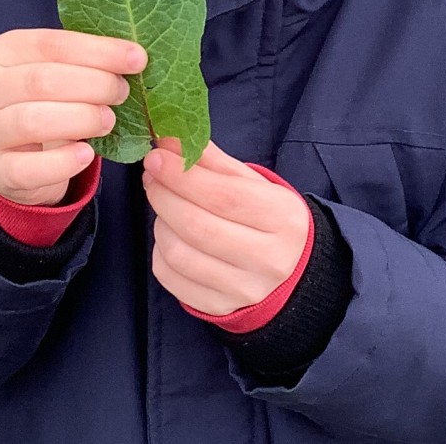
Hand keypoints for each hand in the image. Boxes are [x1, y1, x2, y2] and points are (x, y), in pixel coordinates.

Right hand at [0, 29, 145, 206]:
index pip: (50, 44)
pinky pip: (28, 168)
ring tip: (108, 121)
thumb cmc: (44, 104)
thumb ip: (85, 63)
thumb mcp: (57, 74)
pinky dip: (63, 162)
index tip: (137, 59)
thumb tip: (134, 57)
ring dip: (80, 119)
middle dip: (94, 84)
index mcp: (1, 52)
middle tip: (122, 93)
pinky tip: (87, 155)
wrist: (15, 157)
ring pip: (31, 120)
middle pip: (42, 80)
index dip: (98, 51)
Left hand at [143, 139, 310, 316]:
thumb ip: (212, 160)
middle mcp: (267, 259)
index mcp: (282, 219)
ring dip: (160, 223)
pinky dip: (160, 251)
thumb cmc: (270, 220)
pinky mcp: (218, 308)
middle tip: (152, 176)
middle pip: (197, 226)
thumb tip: (169, 138)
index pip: (224, 196)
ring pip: (179, 254)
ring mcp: (242, 289)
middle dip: (164, 195)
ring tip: (165, 207)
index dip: (183, 176)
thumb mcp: (254, 184)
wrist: (293, 273)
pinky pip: (170, 278)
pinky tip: (171, 236)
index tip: (156, 157)